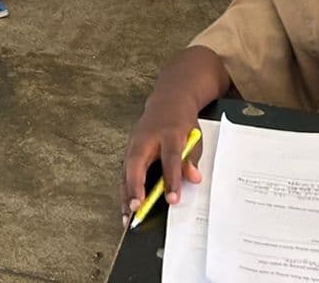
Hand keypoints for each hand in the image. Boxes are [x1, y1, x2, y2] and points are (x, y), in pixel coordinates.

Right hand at [122, 51, 218, 214]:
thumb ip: (192, 159)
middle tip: (136, 208)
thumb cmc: (181, 123)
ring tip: (127, 216)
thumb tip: (193, 178)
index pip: (170, 158)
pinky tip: (125, 206)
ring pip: (126, 169)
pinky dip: (124, 189)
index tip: (172, 200)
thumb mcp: (194, 138)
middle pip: (137, 162)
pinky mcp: (129, 150)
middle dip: (136, 186)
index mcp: (169, 133)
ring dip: (126, 193)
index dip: (171, 180)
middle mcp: (148, 137)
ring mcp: (135, 142)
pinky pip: (125, 171)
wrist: (168, 101)